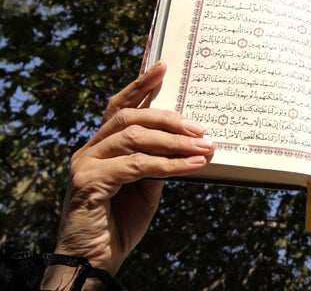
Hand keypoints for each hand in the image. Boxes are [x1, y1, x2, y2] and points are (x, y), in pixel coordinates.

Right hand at [51, 61, 214, 275]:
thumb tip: (187, 144)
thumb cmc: (120, 224)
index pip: (122, 106)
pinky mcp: (87, 181)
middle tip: (201, 130)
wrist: (93, 262)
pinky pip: (136, 165)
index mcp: (103, 146)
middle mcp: (90, 149)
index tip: (164, 67)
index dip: (141, 85)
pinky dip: (168, 165)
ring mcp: (86, 163)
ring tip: (204, 148)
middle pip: (130, 117)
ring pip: (134, 137)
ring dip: (175, 142)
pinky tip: (193, 166)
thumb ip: (157, 163)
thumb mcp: (146, 188)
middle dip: (169, 119)